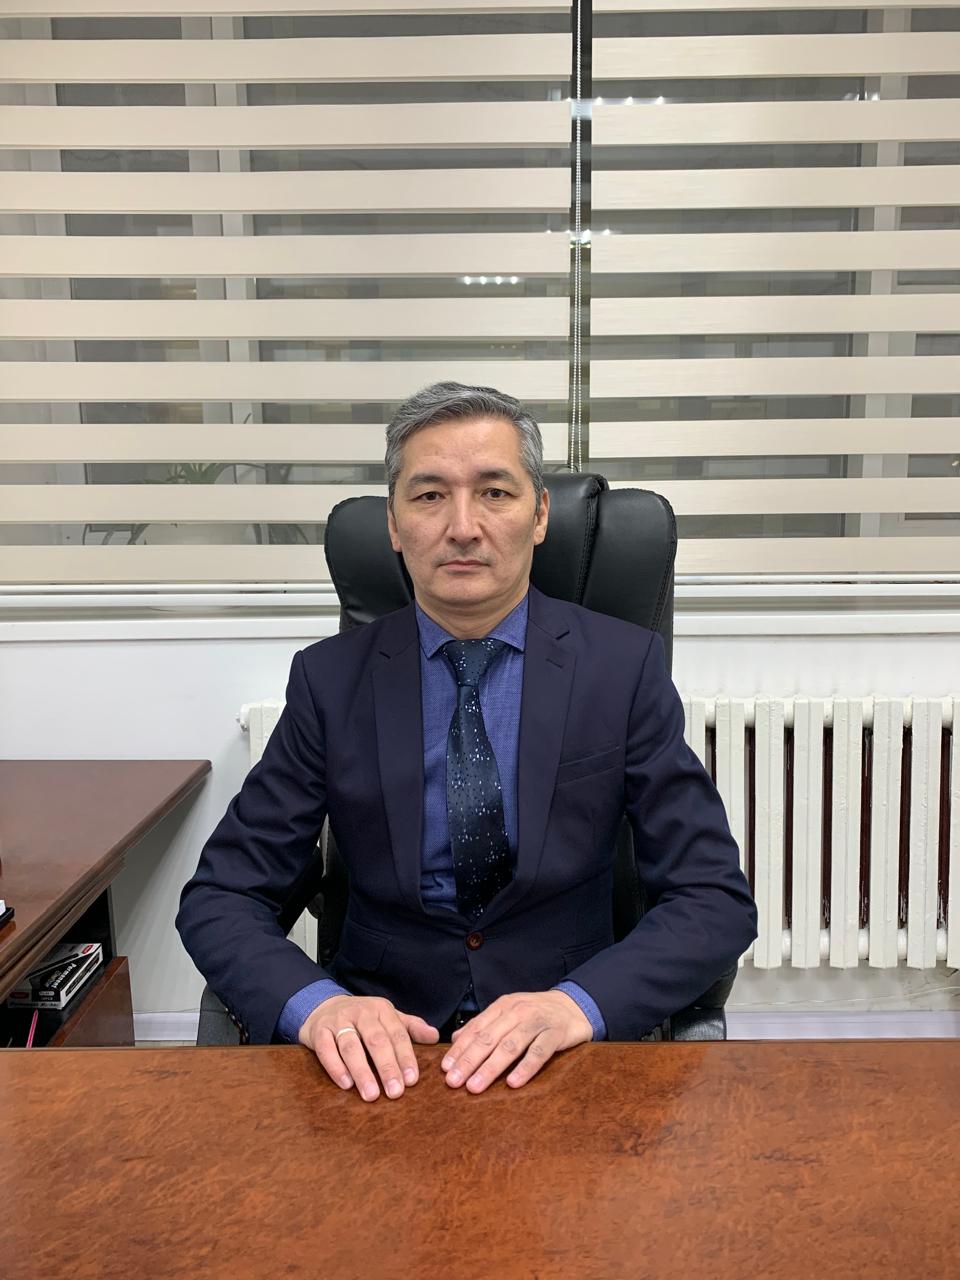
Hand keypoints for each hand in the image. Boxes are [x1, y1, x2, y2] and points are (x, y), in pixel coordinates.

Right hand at [300, 994, 438, 1102]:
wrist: (323, 1007)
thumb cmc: (362, 1019)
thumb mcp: (388, 1018)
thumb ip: (410, 1028)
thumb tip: (435, 1037)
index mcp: (381, 1009)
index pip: (397, 1034)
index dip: (405, 1057)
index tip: (412, 1080)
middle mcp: (360, 1013)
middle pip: (376, 1040)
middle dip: (387, 1067)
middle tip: (395, 1092)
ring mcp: (338, 1021)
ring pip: (351, 1046)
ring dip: (362, 1071)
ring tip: (371, 1095)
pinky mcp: (319, 1031)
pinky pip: (326, 1050)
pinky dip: (336, 1067)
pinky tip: (346, 1084)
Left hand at [440, 990, 591, 1093]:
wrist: (573, 1006)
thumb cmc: (536, 1014)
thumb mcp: (508, 1013)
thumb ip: (484, 1025)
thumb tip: (455, 1041)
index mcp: (503, 1007)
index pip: (476, 1029)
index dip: (460, 1049)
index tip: (445, 1069)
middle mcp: (517, 1012)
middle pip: (489, 1038)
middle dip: (468, 1061)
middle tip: (453, 1082)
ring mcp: (537, 1022)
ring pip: (510, 1046)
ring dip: (490, 1068)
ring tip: (474, 1087)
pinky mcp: (556, 1033)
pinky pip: (539, 1052)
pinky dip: (525, 1068)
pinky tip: (513, 1083)